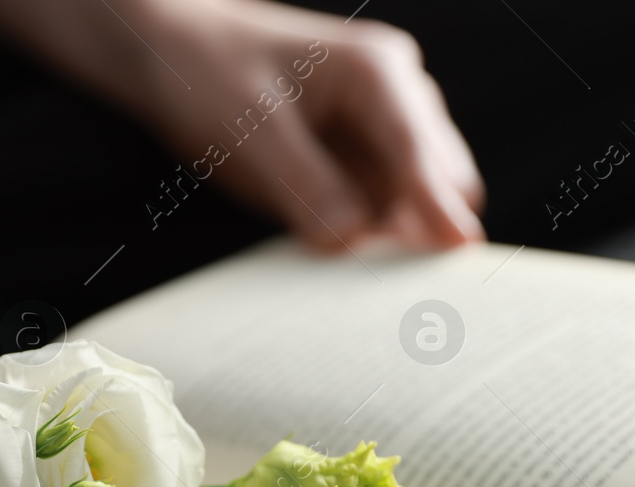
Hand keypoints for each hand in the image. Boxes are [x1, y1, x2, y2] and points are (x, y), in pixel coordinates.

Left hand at [119, 0, 485, 249]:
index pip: (418, 149)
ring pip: (411, 200)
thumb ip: (306, 184)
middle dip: (423, 223)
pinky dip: (365, 231)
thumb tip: (354, 239)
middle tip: (398, 285)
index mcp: (376, 72)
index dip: (437, 202)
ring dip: (389, 233)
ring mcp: (383, 129)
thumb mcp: (250, 130)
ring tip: (342, 257)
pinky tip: (328, 240)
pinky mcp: (362, 161)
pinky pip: (382, 209)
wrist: (174, 53)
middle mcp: (396, 95)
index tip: (460, 248)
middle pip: (440, 176)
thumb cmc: (209, 75)